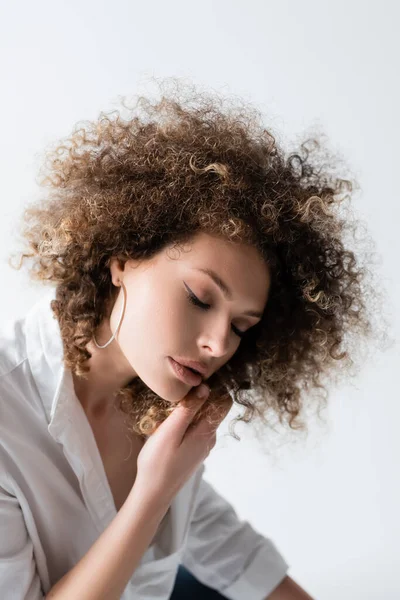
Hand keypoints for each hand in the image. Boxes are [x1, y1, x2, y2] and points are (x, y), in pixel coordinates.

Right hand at [133, 383, 231, 505]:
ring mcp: (202, 447)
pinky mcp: (193, 452)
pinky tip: (168, 426)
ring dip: (189, 411)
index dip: (215, 388)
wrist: (153, 494)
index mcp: (207, 432)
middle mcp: (209, 439)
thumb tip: (205, 388)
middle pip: (213, 409)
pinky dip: (185, 423)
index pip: (225, 402)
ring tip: (168, 411)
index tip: (196, 382)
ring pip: (202, 420)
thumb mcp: (170, 431)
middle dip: (198, 399)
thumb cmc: (158, 463)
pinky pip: (195, 430)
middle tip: (176, 396)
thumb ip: (188, 409)